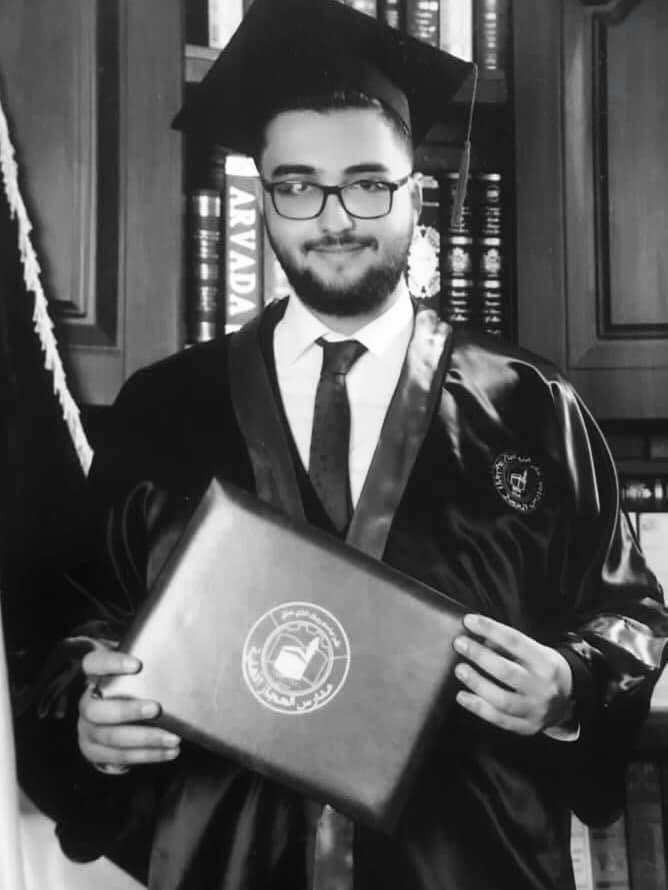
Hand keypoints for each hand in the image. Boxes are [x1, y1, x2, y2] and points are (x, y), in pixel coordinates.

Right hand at [78, 646, 180, 769]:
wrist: (109, 719)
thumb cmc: (130, 688)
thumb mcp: (134, 674)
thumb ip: (148, 665)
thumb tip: (184, 656)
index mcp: (94, 677)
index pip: (93, 664)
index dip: (111, 664)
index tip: (137, 665)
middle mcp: (86, 704)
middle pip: (96, 710)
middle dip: (127, 711)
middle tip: (156, 708)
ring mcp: (87, 730)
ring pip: (110, 738)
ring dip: (145, 739)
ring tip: (173, 738)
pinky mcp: (95, 752)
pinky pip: (120, 757)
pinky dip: (147, 755)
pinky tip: (169, 752)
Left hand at [453, 614, 573, 735]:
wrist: (569, 699)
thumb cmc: (545, 669)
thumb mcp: (535, 651)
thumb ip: (509, 646)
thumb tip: (480, 639)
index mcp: (545, 662)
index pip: (515, 641)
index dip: (490, 629)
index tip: (469, 621)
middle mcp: (542, 687)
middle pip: (507, 671)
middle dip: (480, 656)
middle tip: (460, 644)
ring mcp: (535, 709)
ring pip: (502, 699)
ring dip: (477, 683)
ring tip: (460, 670)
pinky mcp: (527, 726)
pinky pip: (499, 719)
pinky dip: (478, 708)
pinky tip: (463, 696)